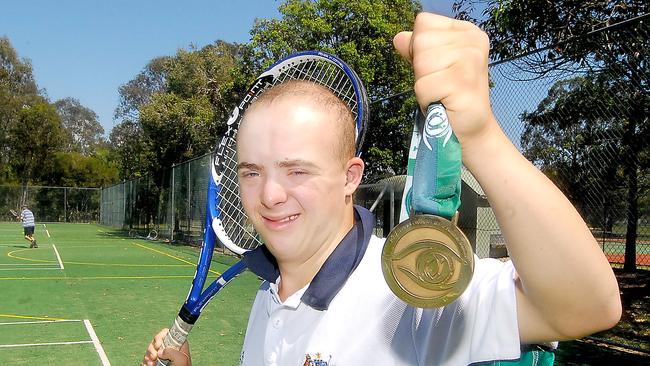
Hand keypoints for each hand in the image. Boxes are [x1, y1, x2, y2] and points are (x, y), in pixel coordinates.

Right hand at [141, 328, 190, 365]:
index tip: (158, 344)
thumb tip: (161, 350)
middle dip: (152, 348)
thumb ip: (173, 351)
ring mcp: (162, 358)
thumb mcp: (181, 360)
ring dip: (147, 357)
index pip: (168, 333)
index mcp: (178, 346)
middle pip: (156, 341)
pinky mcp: (155, 364)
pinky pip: (146, 360)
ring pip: (150, 351)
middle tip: (154, 357)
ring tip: (151, 364)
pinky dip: (145, 363)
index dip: (161, 336)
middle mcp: (169, 350)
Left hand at [393, 12, 495, 149]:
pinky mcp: (462, 80)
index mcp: (467, 32)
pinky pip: (422, 85)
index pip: (424, 23)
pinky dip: (425, 99)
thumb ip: (417, 51)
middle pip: (420, 41)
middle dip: (421, 68)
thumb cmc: (450, 98)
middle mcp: (472, 41)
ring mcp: (469, 59)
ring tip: (441, 93)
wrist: (470, 131)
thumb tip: (399, 38)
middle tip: (439, 84)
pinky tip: (442, 103)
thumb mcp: (433, 68)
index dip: (419, 47)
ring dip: (423, 85)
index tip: (437, 68)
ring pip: (420, 62)